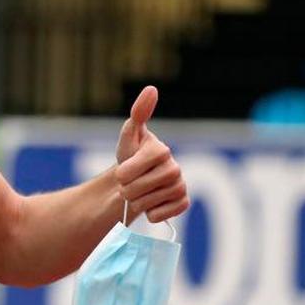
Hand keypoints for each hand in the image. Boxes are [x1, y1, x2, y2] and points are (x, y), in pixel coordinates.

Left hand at [114, 86, 188, 223]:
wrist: (135, 181)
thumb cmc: (130, 156)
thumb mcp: (129, 134)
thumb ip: (139, 113)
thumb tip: (152, 89)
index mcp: (162, 150)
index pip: (134, 168)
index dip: (124, 172)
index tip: (121, 171)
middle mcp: (175, 167)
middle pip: (139, 188)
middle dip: (127, 189)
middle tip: (129, 184)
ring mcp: (180, 186)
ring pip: (148, 203)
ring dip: (137, 201)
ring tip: (139, 192)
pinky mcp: (182, 203)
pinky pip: (161, 215)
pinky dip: (150, 213)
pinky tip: (152, 203)